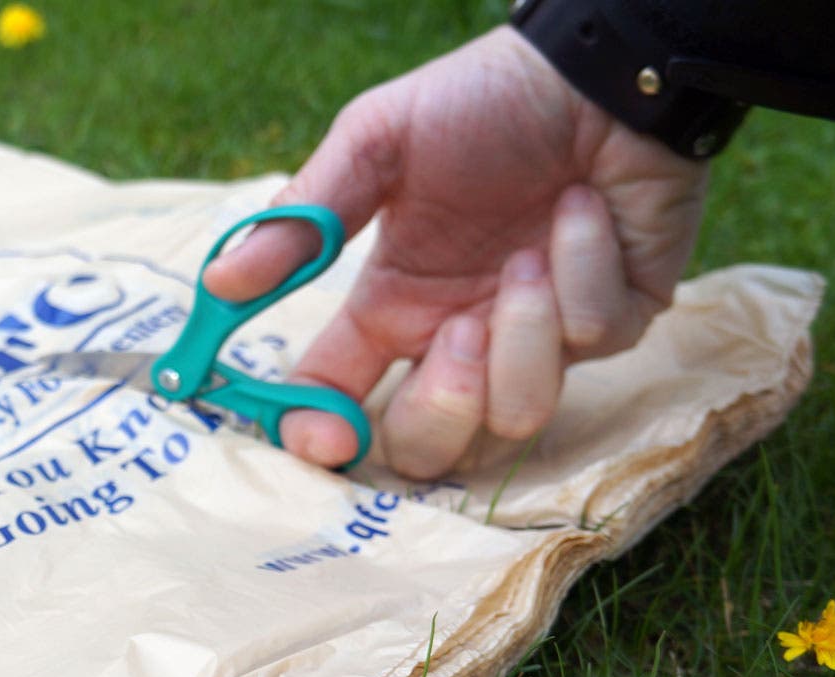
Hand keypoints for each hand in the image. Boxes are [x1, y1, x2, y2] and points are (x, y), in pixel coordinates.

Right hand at [205, 27, 710, 477]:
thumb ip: (304, 219)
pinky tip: (583, 210)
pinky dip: (584, 264)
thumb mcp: (377, 142)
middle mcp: (458, 339)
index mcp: (393, 308)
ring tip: (528, 252)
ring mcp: (539, 342)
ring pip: (516, 417)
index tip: (318, 436)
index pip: (337, 399)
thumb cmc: (483, 101)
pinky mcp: (615, 322)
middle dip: (439, 408)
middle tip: (456, 334)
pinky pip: (593, 337)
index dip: (321, 433)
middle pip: (427, 450)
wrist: (596, 69)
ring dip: (523, 327)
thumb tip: (220, 285)